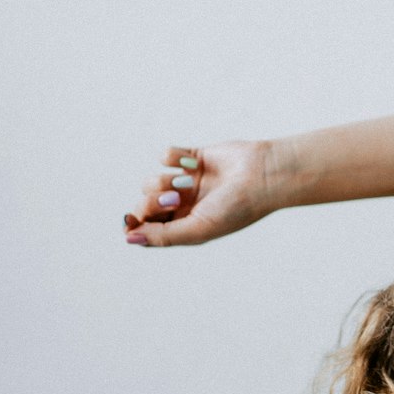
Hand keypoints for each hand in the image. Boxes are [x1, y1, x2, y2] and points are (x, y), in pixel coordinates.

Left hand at [123, 139, 276, 246]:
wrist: (264, 175)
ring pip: (152, 181)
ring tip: (183, 183)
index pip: (148, 229)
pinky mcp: (193, 159)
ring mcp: (188, 182)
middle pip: (146, 205)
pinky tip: (191, 163)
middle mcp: (185, 207)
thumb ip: (163, 236)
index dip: (134, 224)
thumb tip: (129, 238)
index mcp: (186, 227)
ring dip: (162, 181)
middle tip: (173, 199)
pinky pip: (167, 155)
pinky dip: (173, 157)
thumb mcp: (198, 229)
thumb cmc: (237, 207)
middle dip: (153, 202)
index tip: (129, 219)